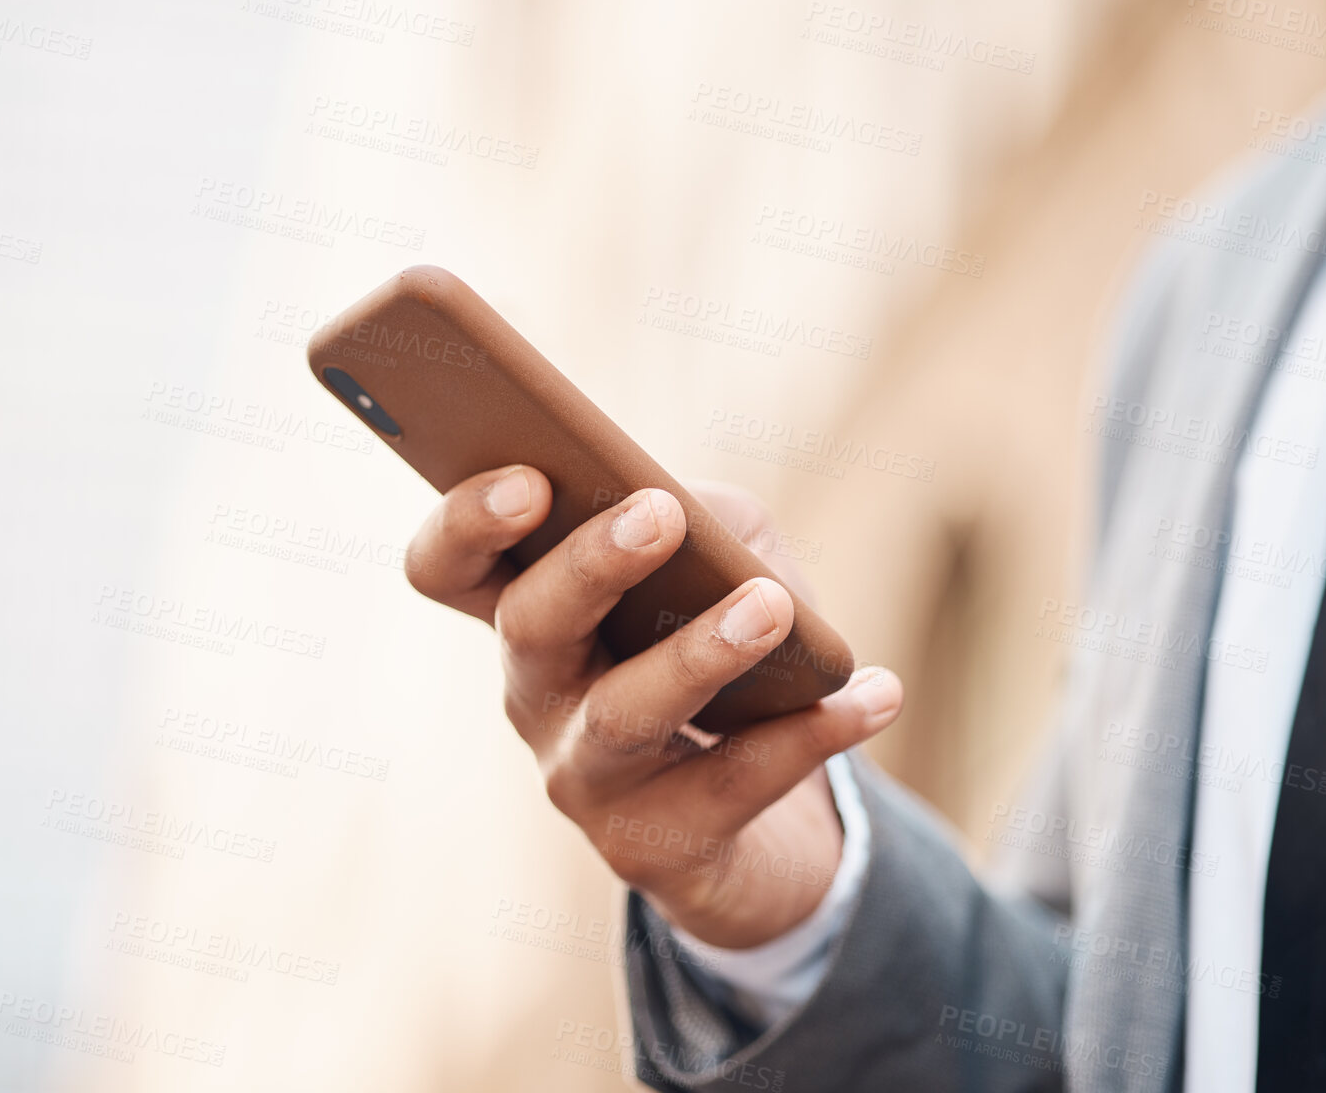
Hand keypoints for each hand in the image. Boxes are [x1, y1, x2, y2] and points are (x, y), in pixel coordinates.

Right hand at [403, 465, 902, 947]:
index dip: (467, 521)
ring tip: (770, 607)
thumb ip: (707, 520)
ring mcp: (585, 780)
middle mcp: (537, 697)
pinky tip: (876, 693)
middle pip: (528, 626)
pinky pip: (732, 785)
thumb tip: (702, 523)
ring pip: (621, 715)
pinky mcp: (654, 848)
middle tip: (660, 512)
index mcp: (532, 613)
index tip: (530, 476)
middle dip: (589, 565)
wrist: (766, 816)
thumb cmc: (727, 654)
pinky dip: (812, 733)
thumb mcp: (719, 565)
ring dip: (698, 653)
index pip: (449, 566)